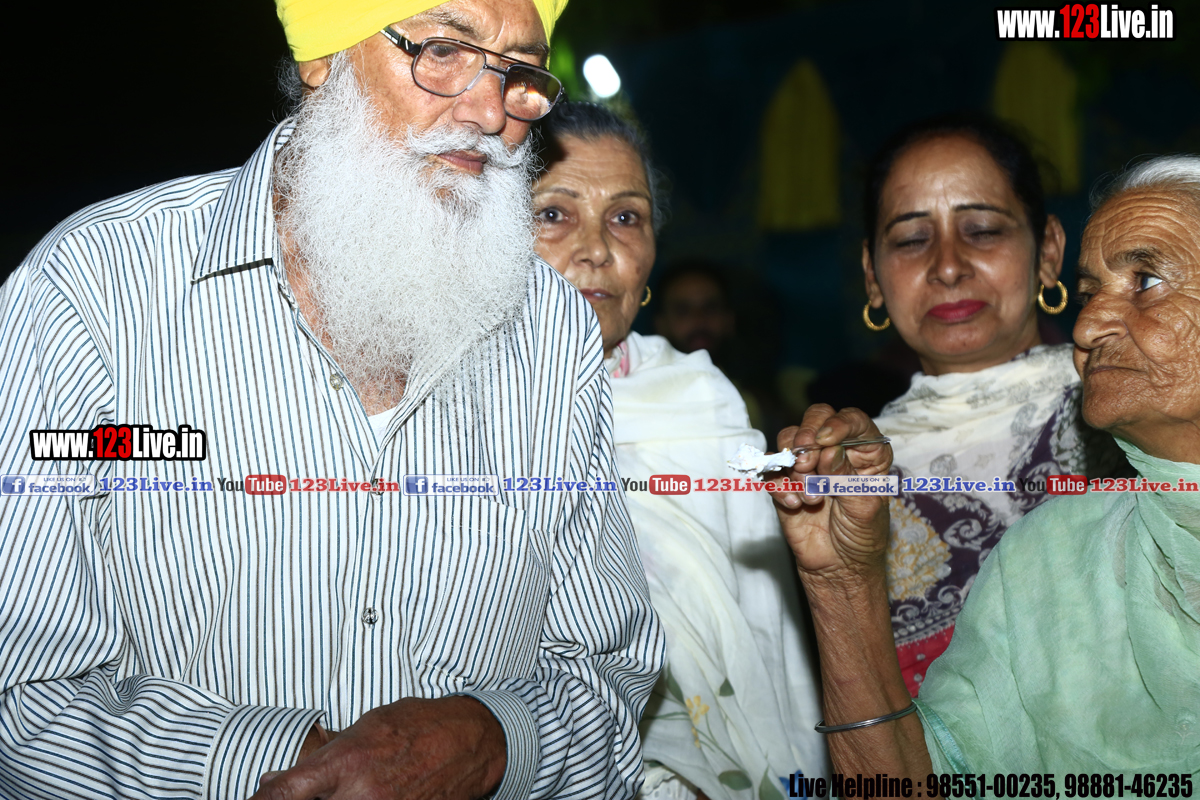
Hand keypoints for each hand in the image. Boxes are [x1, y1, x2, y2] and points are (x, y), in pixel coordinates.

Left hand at [251, 696, 505, 799]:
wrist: (471, 741)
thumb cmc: (419, 724)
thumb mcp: (365, 727)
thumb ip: (322, 756)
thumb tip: (276, 781)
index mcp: (347, 763)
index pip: (285, 794)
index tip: (255, 799)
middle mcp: (362, 796)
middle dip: (303, 799)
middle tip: (307, 790)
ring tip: (349, 787)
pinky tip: (370, 793)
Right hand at [769, 404, 891, 581]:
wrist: (838, 568)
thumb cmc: (862, 537)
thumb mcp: (864, 507)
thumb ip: (847, 476)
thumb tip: (829, 450)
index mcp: (865, 452)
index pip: (853, 420)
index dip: (839, 423)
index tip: (825, 439)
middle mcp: (835, 451)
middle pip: (815, 418)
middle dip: (807, 436)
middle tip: (806, 459)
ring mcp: (808, 465)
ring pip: (789, 439)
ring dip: (794, 464)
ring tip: (810, 495)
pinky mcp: (785, 482)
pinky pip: (771, 469)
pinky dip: (778, 484)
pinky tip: (793, 504)